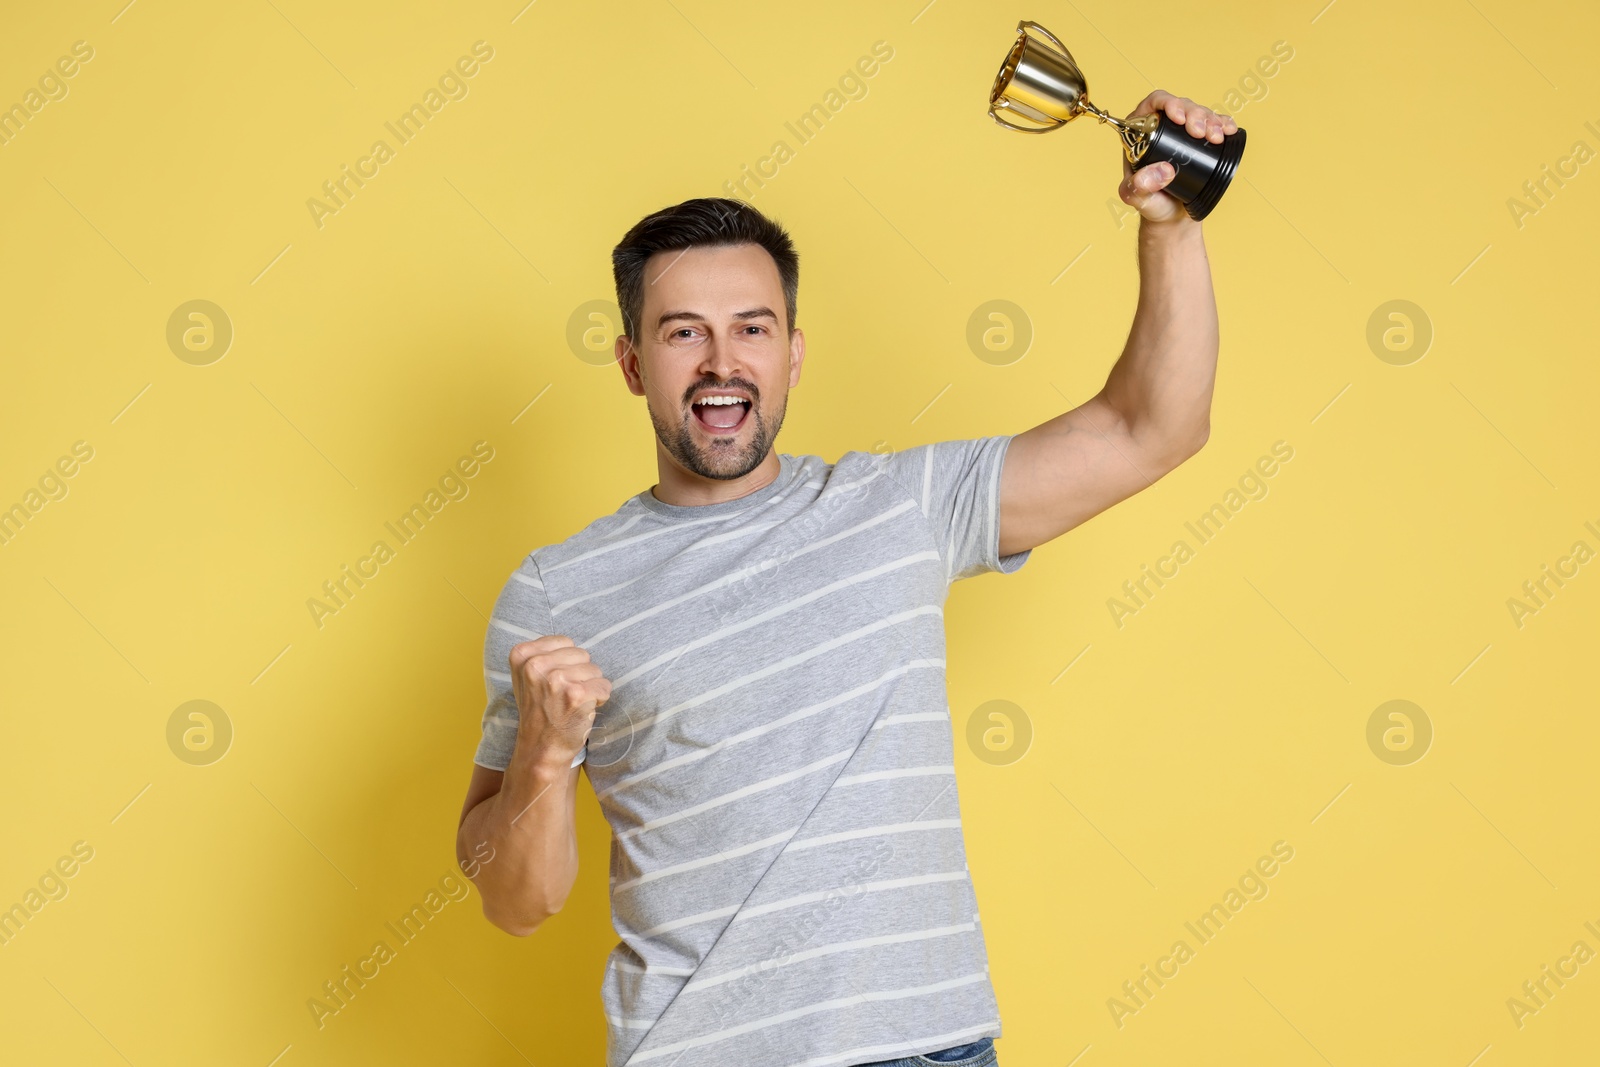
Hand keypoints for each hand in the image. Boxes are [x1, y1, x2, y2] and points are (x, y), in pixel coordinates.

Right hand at [508, 635, 611, 767]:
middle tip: (564, 696)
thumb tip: (570, 641)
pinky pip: (604, 685)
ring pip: (594, 669)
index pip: (565, 641)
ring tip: (572, 704)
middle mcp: (535, 665)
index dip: (567, 663)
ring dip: (590, 687)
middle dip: (580, 674)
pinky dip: (600, 698)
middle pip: (581, 653)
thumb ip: (542, 655)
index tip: (554, 684)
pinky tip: (582, 710)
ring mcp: (555, 679)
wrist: (541, 749)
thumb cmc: (540, 711)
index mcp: (521, 655)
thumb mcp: (527, 677)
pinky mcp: (575, 694)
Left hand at [1118, 90, 1236, 223]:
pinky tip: (1229, 130)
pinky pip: (1216, 124)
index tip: (1179, 118)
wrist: (1172, 217)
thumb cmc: (1151, 205)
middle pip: (1181, 105)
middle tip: (1200, 133)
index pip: (1153, 104)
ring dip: (1211, 120)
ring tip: (1216, 137)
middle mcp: (1163, 128)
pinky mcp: (1203, 142)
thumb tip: (1163, 170)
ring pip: (1200, 113)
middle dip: (1195, 114)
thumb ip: (1139, 186)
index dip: (1167, 103)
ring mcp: (1184, 134)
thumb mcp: (1137, 197)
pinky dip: (1225, 124)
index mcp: (1141, 133)